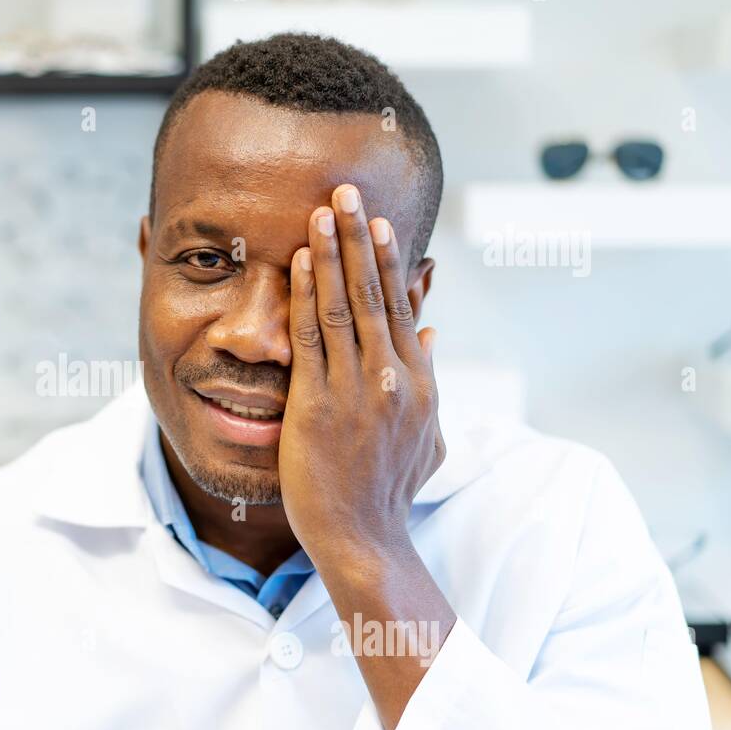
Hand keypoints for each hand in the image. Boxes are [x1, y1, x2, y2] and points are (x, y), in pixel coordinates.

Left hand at [277, 183, 444, 572]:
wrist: (364, 539)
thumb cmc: (388, 492)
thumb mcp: (426, 435)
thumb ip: (427, 381)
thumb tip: (429, 332)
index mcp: (418, 383)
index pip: (400, 307)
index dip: (387, 260)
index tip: (376, 221)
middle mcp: (392, 378)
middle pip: (375, 294)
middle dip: (358, 238)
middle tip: (345, 190)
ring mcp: (356, 390)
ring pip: (344, 306)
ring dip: (332, 253)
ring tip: (322, 210)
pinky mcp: (318, 406)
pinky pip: (312, 339)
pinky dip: (307, 296)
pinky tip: (301, 262)